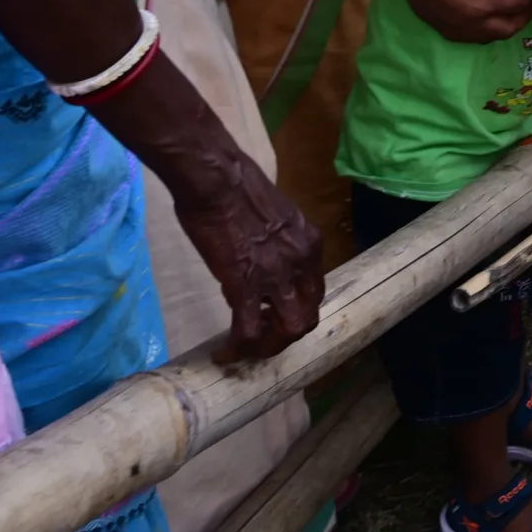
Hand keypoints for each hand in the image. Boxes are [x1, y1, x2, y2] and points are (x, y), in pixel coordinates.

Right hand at [166, 152, 324, 361]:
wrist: (216, 180)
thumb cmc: (236, 186)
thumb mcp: (276, 215)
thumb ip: (279, 241)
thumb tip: (265, 257)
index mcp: (310, 243)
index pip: (314, 291)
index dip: (295, 308)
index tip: (273, 314)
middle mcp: (302, 262)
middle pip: (307, 316)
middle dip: (284, 334)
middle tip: (261, 339)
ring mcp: (277, 276)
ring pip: (286, 330)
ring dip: (266, 347)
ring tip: (244, 349)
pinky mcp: (245, 286)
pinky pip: (248, 330)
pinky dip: (238, 348)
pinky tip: (223, 352)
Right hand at [393, 0, 531, 43]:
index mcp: (488, 4)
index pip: (519, 6)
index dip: (530, 0)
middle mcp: (473, 23)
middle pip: (506, 29)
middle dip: (520, 20)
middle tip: (526, 9)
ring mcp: (454, 28)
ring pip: (486, 38)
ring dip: (499, 28)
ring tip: (506, 16)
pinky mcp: (438, 26)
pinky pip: (466, 37)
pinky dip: (479, 31)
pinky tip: (481, 21)